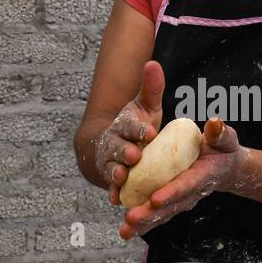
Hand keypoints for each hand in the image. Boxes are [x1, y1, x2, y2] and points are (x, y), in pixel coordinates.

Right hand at [96, 60, 164, 204]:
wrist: (108, 145)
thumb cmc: (134, 125)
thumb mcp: (145, 107)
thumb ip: (151, 89)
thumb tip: (153, 63)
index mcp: (124, 125)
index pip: (131, 126)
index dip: (139, 130)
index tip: (150, 133)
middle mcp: (113, 143)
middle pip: (117, 147)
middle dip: (124, 151)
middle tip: (134, 155)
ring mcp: (109, 162)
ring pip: (111, 167)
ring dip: (115, 173)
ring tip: (121, 178)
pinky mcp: (110, 179)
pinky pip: (111, 187)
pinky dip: (113, 193)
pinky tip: (117, 199)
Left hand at [120, 118, 245, 239]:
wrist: (225, 167)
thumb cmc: (223, 150)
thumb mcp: (225, 139)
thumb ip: (219, 134)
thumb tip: (214, 123)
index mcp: (203, 175)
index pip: (186, 185)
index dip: (171, 192)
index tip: (155, 199)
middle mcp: (192, 193)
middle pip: (170, 206)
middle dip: (150, 214)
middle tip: (131, 219)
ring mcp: (183, 200)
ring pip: (162, 215)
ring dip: (143, 224)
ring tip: (125, 231)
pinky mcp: (174, 203)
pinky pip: (158, 215)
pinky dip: (143, 224)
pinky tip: (127, 229)